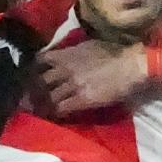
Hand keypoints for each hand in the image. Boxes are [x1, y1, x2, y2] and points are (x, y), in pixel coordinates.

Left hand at [35, 38, 150, 116]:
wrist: (129, 65)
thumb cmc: (115, 53)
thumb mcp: (89, 45)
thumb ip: (74, 52)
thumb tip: (67, 55)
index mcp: (67, 54)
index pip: (41, 60)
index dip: (34, 68)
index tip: (32, 75)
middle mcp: (65, 69)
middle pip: (41, 80)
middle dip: (35, 89)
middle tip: (31, 97)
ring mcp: (72, 85)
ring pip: (49, 96)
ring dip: (44, 103)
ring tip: (40, 109)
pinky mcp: (81, 99)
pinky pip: (61, 108)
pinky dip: (56, 112)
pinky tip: (55, 115)